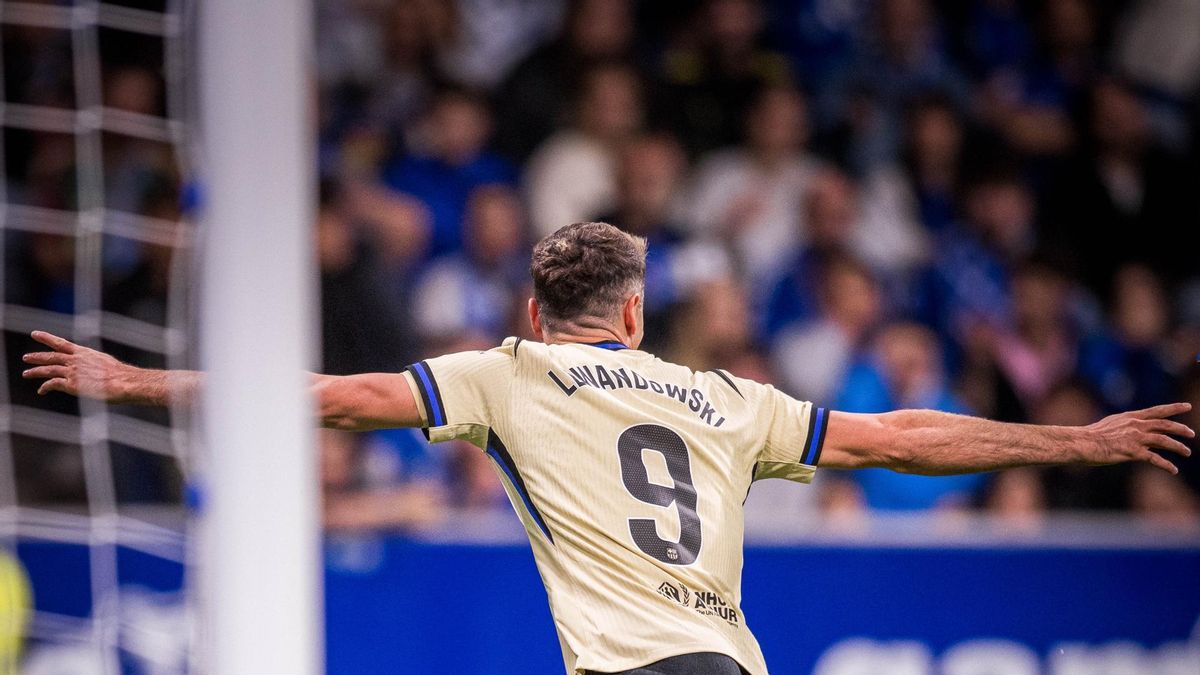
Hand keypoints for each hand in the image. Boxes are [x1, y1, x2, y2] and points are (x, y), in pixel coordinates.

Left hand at [21, 331, 138, 401]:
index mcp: (84, 352)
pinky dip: (45, 387)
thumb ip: (94, 363)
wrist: (123, 382)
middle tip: (26, 357)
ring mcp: (72, 372)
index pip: (61, 343)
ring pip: (48, 369)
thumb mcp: (105, 362)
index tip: (35, 334)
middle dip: (37, 356)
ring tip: (26, 373)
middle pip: (51, 356)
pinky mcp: (71, 385)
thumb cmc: (120, 375)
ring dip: (36, 371)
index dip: (47, 338)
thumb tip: (94, 368)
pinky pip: (52, 384)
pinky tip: (41, 391)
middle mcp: (75, 360)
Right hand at [1084, 403, 1194, 473]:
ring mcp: (1135, 438)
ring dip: (1178, 446)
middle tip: (1192, 433)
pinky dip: (1166, 465)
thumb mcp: (1110, 424)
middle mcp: (1136, 425)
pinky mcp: (1133, 452)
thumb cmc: (1091, 435)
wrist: (1082, 442)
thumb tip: (1130, 427)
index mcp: (1130, 417)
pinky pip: (1155, 459)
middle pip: (1165, 425)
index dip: (1173, 408)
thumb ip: (1124, 425)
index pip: (1156, 411)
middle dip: (1180, 429)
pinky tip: (1174, 470)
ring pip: (1164, 440)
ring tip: (1187, 452)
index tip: (1187, 406)